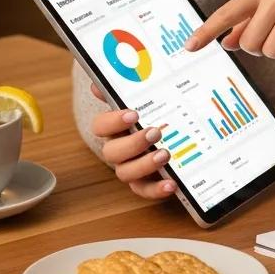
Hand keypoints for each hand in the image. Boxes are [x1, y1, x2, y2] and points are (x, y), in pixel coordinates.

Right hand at [88, 83, 175, 199]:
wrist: (174, 132)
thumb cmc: (155, 112)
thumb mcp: (148, 97)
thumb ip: (127, 88)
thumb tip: (99, 83)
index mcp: (115, 127)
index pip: (101, 125)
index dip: (113, 121)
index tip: (133, 114)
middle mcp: (118, 149)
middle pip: (112, 152)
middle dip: (133, 143)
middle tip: (154, 133)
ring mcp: (130, 167)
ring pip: (126, 173)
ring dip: (144, 165)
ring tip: (165, 155)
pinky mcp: (146, 183)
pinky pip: (145, 190)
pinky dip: (156, 190)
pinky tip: (171, 184)